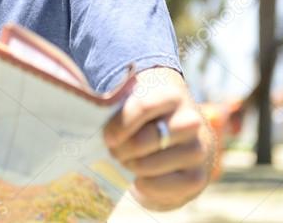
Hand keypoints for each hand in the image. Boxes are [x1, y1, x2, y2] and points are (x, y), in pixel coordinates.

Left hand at [103, 67, 212, 210]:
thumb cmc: (147, 121)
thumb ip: (116, 107)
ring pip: (148, 165)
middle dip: (121, 150)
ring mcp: (197, 150)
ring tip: (127, 161)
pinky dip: (143, 185)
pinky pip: (161, 186)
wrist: (182, 140)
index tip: (107, 137)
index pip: (142, 107)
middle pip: (143, 141)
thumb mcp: (136, 106)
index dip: (118, 125)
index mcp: (171, 96)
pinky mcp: (197, 177)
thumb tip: (85, 117)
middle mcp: (190, 121)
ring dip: (130, 166)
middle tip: (115, 151)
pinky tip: (140, 178)